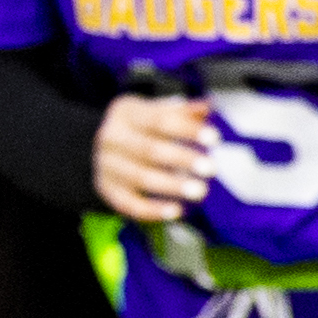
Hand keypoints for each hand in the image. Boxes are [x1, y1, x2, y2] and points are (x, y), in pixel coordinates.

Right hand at [94, 95, 214, 222]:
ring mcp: (106, 166)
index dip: (187, 129)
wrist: (102, 147)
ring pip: (139, 177)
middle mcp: (111, 138)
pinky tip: (176, 211)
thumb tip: (208, 106)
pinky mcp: (107, 190)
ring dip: (171, 186)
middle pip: (149, 149)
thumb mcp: (155, 112)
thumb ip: (183, 111)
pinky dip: (153, 210)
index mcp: (126, 113)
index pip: (159, 120)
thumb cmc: (140, 128)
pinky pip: (129, 203)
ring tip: (199, 191)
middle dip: (182, 159)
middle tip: (211, 168)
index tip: (214, 138)